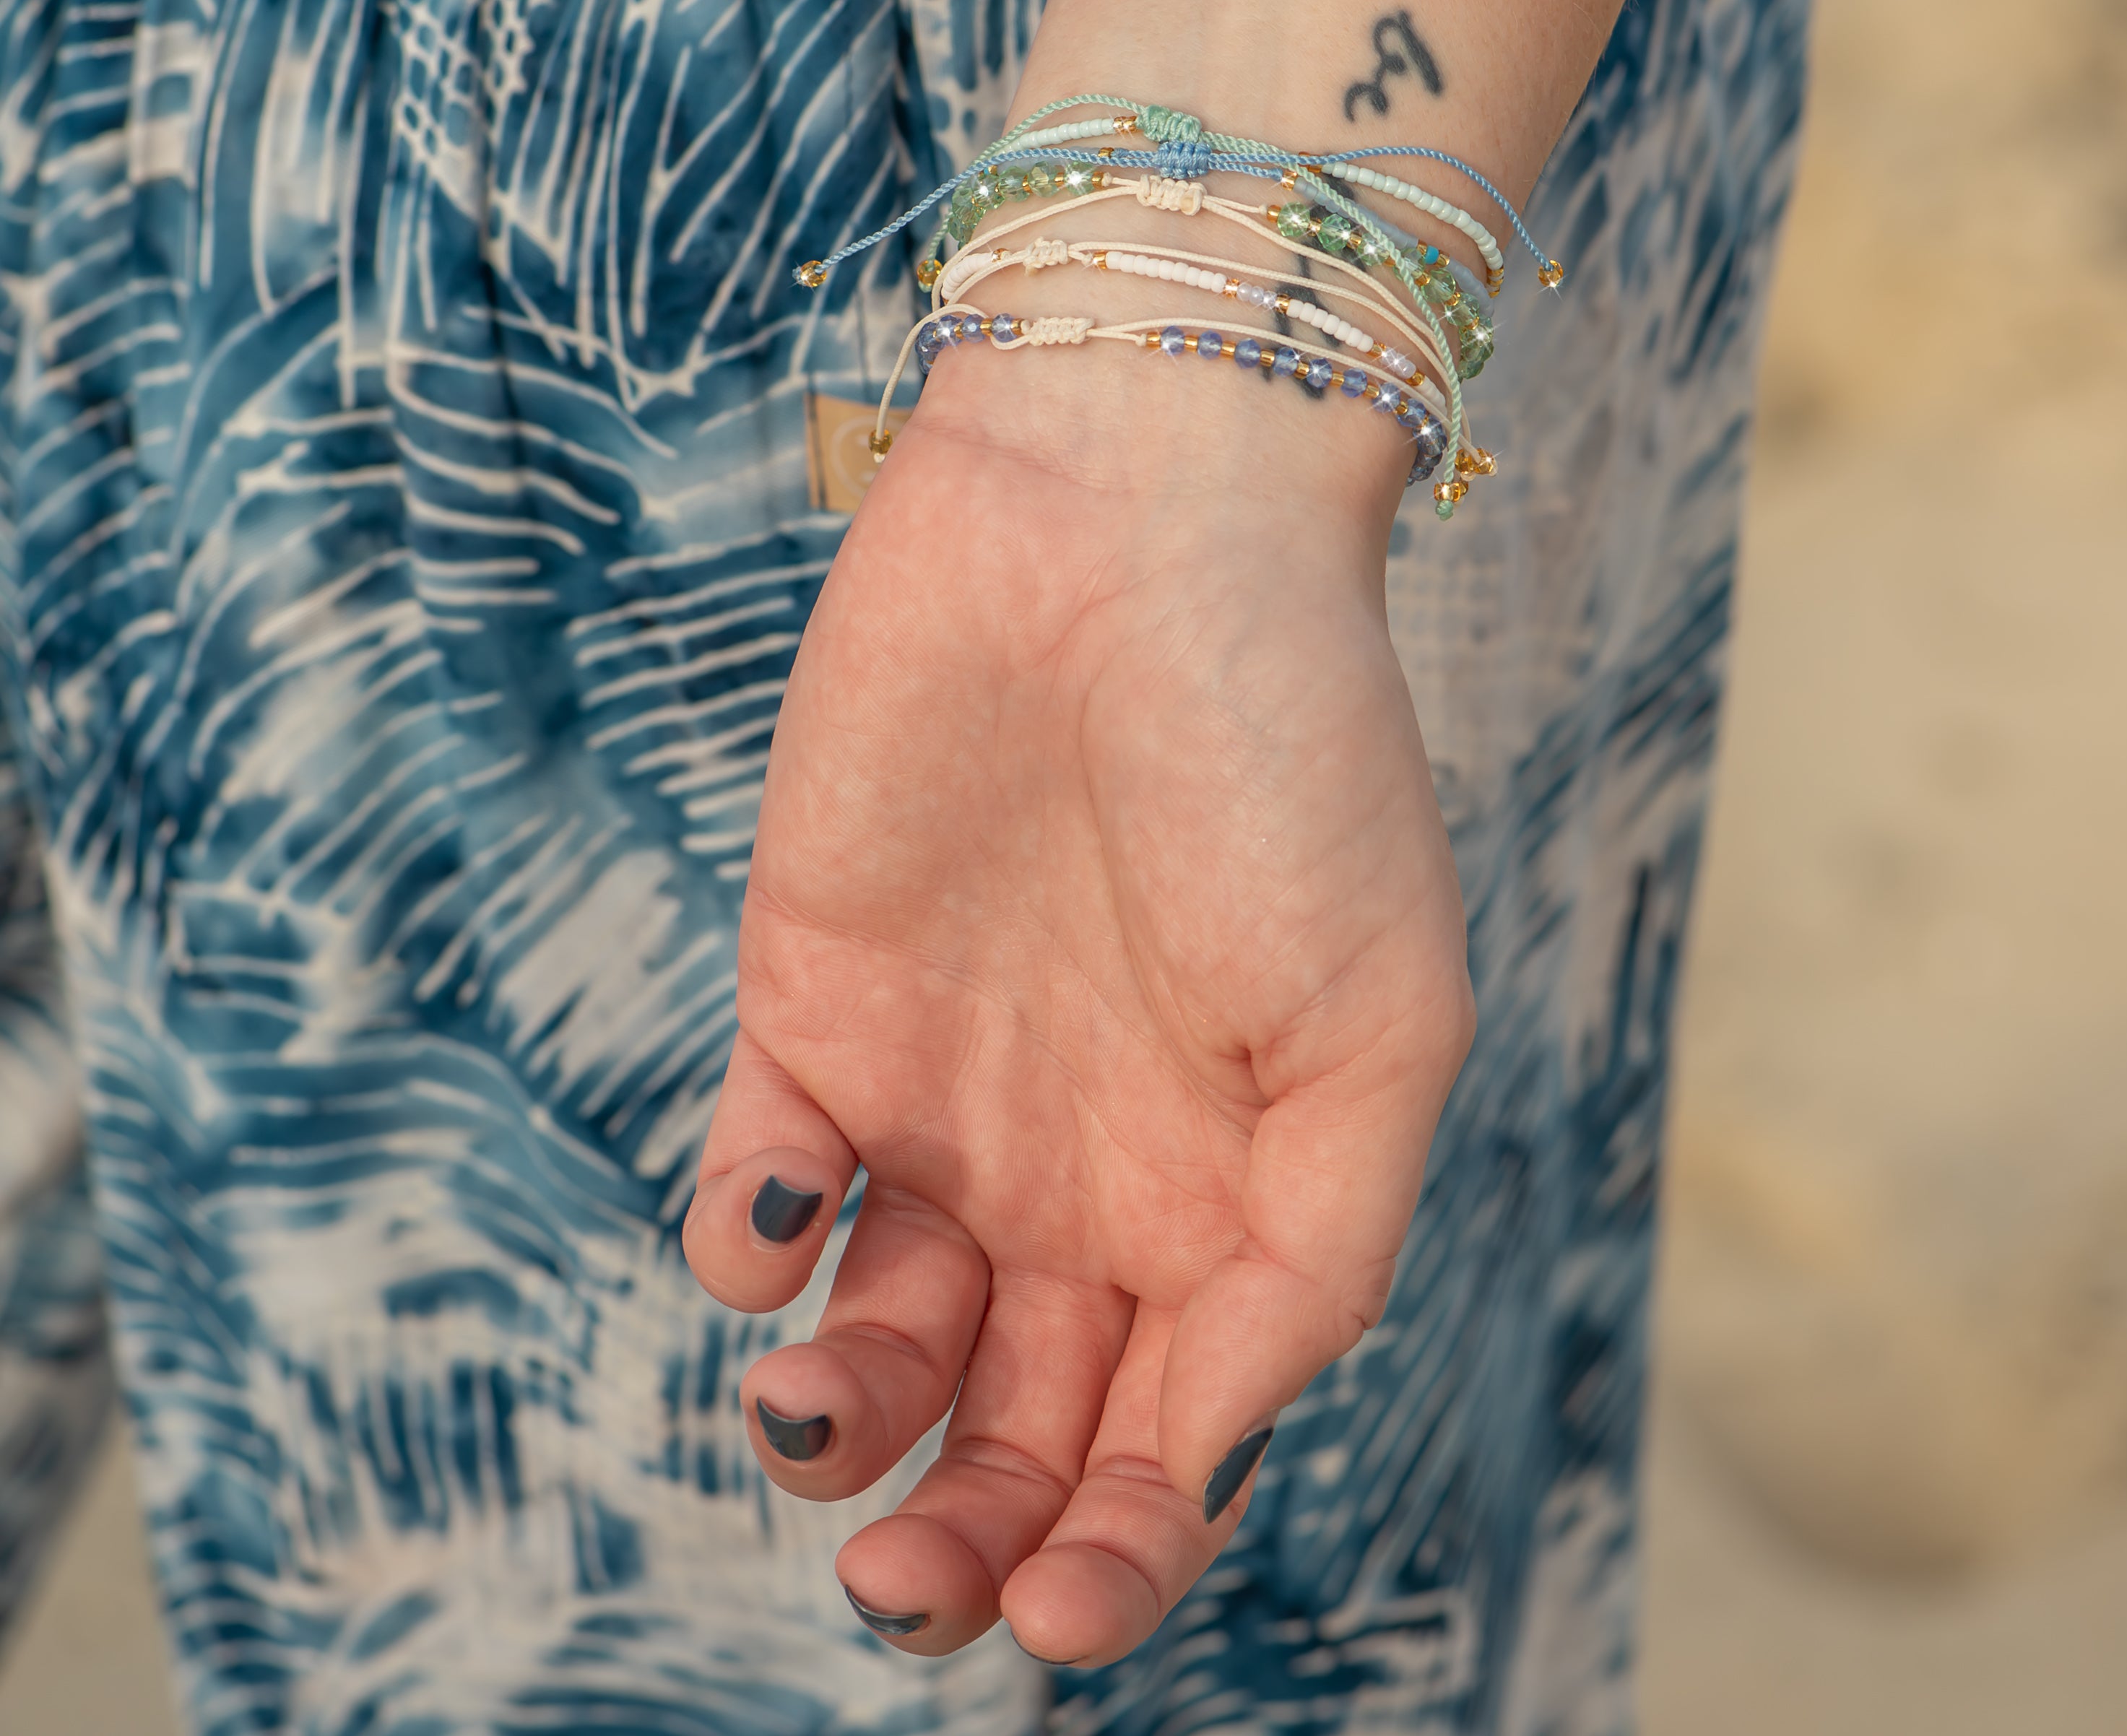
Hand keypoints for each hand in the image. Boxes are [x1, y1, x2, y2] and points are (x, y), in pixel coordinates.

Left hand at [681, 337, 1472, 1666]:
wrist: (1130, 520)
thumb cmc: (1289, 751)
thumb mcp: (1379, 1022)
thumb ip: (1308, 1252)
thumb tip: (1198, 1449)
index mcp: (1234, 1191)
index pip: (1165, 1440)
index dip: (1120, 1552)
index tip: (1067, 1611)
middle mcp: (1087, 1169)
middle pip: (1011, 1428)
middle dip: (962, 1542)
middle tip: (912, 1588)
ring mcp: (946, 1096)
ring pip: (871, 1343)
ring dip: (836, 1427)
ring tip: (815, 1413)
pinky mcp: (814, 1007)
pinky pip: (756, 1188)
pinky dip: (742, 1249)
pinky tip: (773, 1232)